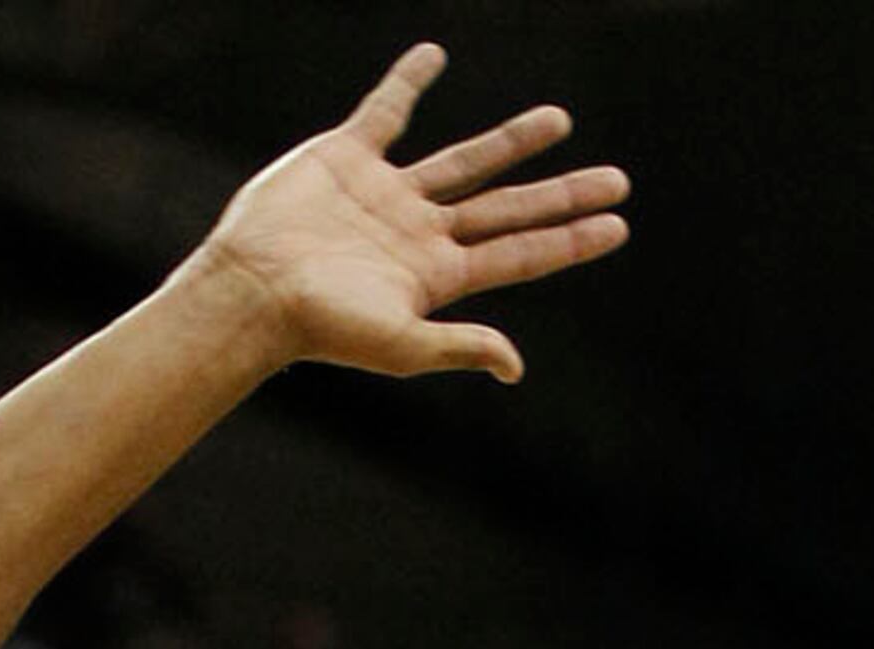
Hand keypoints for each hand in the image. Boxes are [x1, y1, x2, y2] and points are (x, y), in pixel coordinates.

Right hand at [198, 43, 628, 387]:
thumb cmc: (322, 327)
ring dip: (512, 142)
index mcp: (440, 275)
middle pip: (508, 207)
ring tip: (559, 121)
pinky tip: (433, 57)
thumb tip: (516, 366)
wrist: (254, 288)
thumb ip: (460, 346)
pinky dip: (407, 83)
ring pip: (465, 162)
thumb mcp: (399, 345)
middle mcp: (423, 233)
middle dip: (563, 193)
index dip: (571, 239)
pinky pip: (386, 112)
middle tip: (619, 179)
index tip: (618, 225)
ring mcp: (389, 194)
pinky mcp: (348, 158)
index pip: (522, 253)